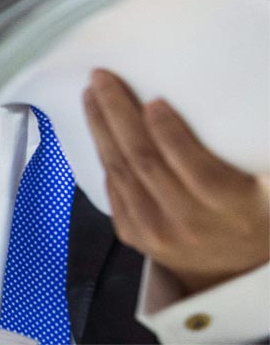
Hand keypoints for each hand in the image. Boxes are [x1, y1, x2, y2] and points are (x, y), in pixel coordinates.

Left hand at [84, 68, 269, 295]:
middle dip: (118, 113)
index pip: (197, 169)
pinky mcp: (133, 235)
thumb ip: (235, 149)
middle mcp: (190, 224)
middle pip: (145, 161)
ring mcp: (156, 233)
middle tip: (103, 78)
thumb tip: (212, 96)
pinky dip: (103, 152)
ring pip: (120, 171)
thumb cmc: (249, 209)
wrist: (230, 267)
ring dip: (101, 127)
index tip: (153, 99)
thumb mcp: (260, 183)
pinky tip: (97, 126)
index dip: (171, 133)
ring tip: (93, 94)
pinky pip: (112, 186)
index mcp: (232, 209)